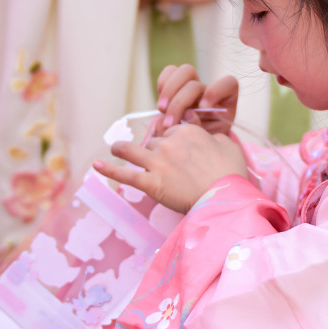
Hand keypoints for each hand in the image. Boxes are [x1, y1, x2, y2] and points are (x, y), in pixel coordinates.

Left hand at [95, 123, 249, 213]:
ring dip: (122, 149)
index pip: (170, 131)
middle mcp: (170, 143)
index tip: (174, 149)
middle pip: (154, 143)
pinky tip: (96, 165)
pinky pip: (126, 174)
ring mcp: (158, 163)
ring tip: (115, 148)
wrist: (226, 198)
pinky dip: (110, 170)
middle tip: (161, 164)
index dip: (171, 141)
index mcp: (187, 132)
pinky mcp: (152, 183)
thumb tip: (205, 130)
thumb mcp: (227, 145)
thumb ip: (213, 134)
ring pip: (134, 151)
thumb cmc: (231, 173)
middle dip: (155, 152)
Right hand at [153, 64, 238, 135]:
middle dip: (180, 100)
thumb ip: (200, 128)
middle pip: (197, 82)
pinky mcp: (176, 87)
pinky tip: (161, 106)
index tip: (204, 107)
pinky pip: (168, 74)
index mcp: (225, 101)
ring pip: (183, 71)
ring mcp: (191, 86)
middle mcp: (208, 91)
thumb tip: (187, 114)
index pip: (229, 83)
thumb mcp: (208, 140)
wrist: (193, 147)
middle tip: (170, 122)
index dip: (215, 91)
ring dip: (169, 92)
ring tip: (162, 111)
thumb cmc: (205, 143)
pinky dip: (162, 87)